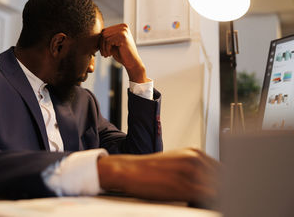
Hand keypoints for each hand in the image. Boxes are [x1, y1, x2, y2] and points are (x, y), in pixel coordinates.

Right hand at [97, 148, 220, 204]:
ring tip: (202, 201)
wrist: (129, 170)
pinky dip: (207, 203)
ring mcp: (190, 172)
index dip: (228, 183)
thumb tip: (214, 185)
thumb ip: (196, 171)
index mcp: (195, 153)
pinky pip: (207, 197)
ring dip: (217, 198)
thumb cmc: (150, 171)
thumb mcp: (176, 164)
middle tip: (219, 199)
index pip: (224, 170)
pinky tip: (196, 204)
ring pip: (218, 189)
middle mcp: (195, 159)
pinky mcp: (183, 186)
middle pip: (224, 179)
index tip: (229, 191)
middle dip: (225, 191)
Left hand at [100, 24, 149, 82]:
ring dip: (103, 47)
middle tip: (104, 54)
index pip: (105, 31)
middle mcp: (123, 26)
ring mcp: (124, 30)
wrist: (132, 63)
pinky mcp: (123, 36)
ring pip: (104, 36)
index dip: (101, 42)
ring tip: (107, 55)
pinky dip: (107, 49)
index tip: (103, 51)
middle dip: (101, 44)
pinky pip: (108, 41)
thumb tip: (94, 34)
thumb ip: (106, 38)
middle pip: (104, 33)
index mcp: (121, 27)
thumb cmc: (122, 54)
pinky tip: (110, 54)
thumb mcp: (113, 44)